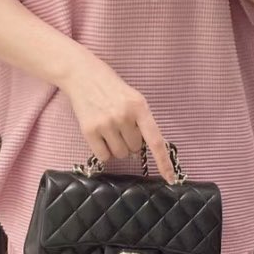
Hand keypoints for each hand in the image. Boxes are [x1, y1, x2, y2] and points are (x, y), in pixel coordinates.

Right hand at [57, 46, 177, 180]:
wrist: (82, 74)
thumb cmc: (111, 88)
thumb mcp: (133, 98)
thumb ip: (141, 122)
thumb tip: (138, 153)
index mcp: (140, 107)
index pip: (156, 141)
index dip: (164, 162)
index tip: (171, 179)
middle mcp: (124, 116)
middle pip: (134, 149)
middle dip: (129, 142)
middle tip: (120, 125)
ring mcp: (106, 123)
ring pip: (119, 154)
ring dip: (115, 147)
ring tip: (109, 127)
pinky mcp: (89, 130)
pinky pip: (103, 156)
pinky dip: (103, 151)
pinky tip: (100, 134)